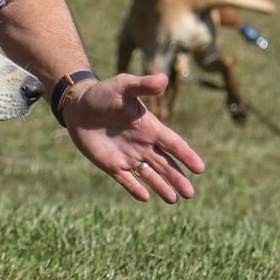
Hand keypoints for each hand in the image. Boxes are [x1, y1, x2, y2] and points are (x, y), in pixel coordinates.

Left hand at [61, 73, 205, 202]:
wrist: (79, 106)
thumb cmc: (104, 93)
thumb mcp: (124, 86)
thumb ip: (143, 85)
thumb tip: (164, 79)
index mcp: (150, 127)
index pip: (173, 144)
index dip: (186, 155)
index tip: (200, 169)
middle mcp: (143, 144)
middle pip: (165, 164)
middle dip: (178, 178)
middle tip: (190, 194)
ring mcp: (128, 156)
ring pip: (149, 175)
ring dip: (161, 187)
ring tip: (174, 200)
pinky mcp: (112, 164)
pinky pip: (126, 179)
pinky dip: (135, 188)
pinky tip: (145, 198)